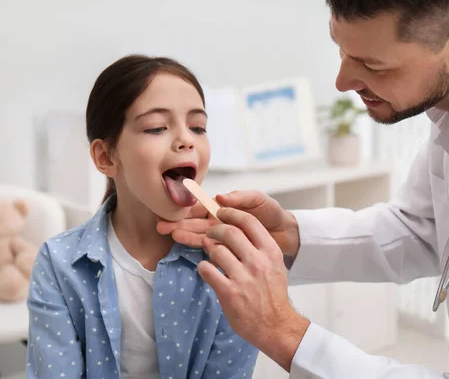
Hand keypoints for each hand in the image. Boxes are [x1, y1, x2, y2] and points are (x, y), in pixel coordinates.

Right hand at [157, 190, 300, 256]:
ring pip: (200, 235)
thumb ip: (240, 198)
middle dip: (179, 223)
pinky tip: (188, 248)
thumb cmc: (272, 213)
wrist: (287, 234)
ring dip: (185, 235)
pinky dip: (200, 247)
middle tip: (161, 226)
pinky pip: (212, 249)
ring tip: (170, 235)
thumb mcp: (258, 200)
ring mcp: (223, 237)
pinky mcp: (229, 251)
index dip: (186, 208)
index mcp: (224, 208)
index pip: (201, 207)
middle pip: (196, 222)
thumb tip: (219, 196)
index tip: (171, 209)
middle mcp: (220, 222)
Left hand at [197, 207, 309, 371]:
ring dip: (209, 250)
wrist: (275, 325)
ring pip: (216, 250)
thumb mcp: (274, 264)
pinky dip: (204, 268)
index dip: (231, 213)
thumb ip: (258, 246)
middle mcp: (258, 262)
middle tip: (211, 233)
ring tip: (211, 256)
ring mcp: (243, 277)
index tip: (221, 213)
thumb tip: (234, 228)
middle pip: (229, 232)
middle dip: (215, 230)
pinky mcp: (229, 293)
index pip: (248, 222)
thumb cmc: (272, 293)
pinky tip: (208, 271)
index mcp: (270, 252)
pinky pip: (207, 270)